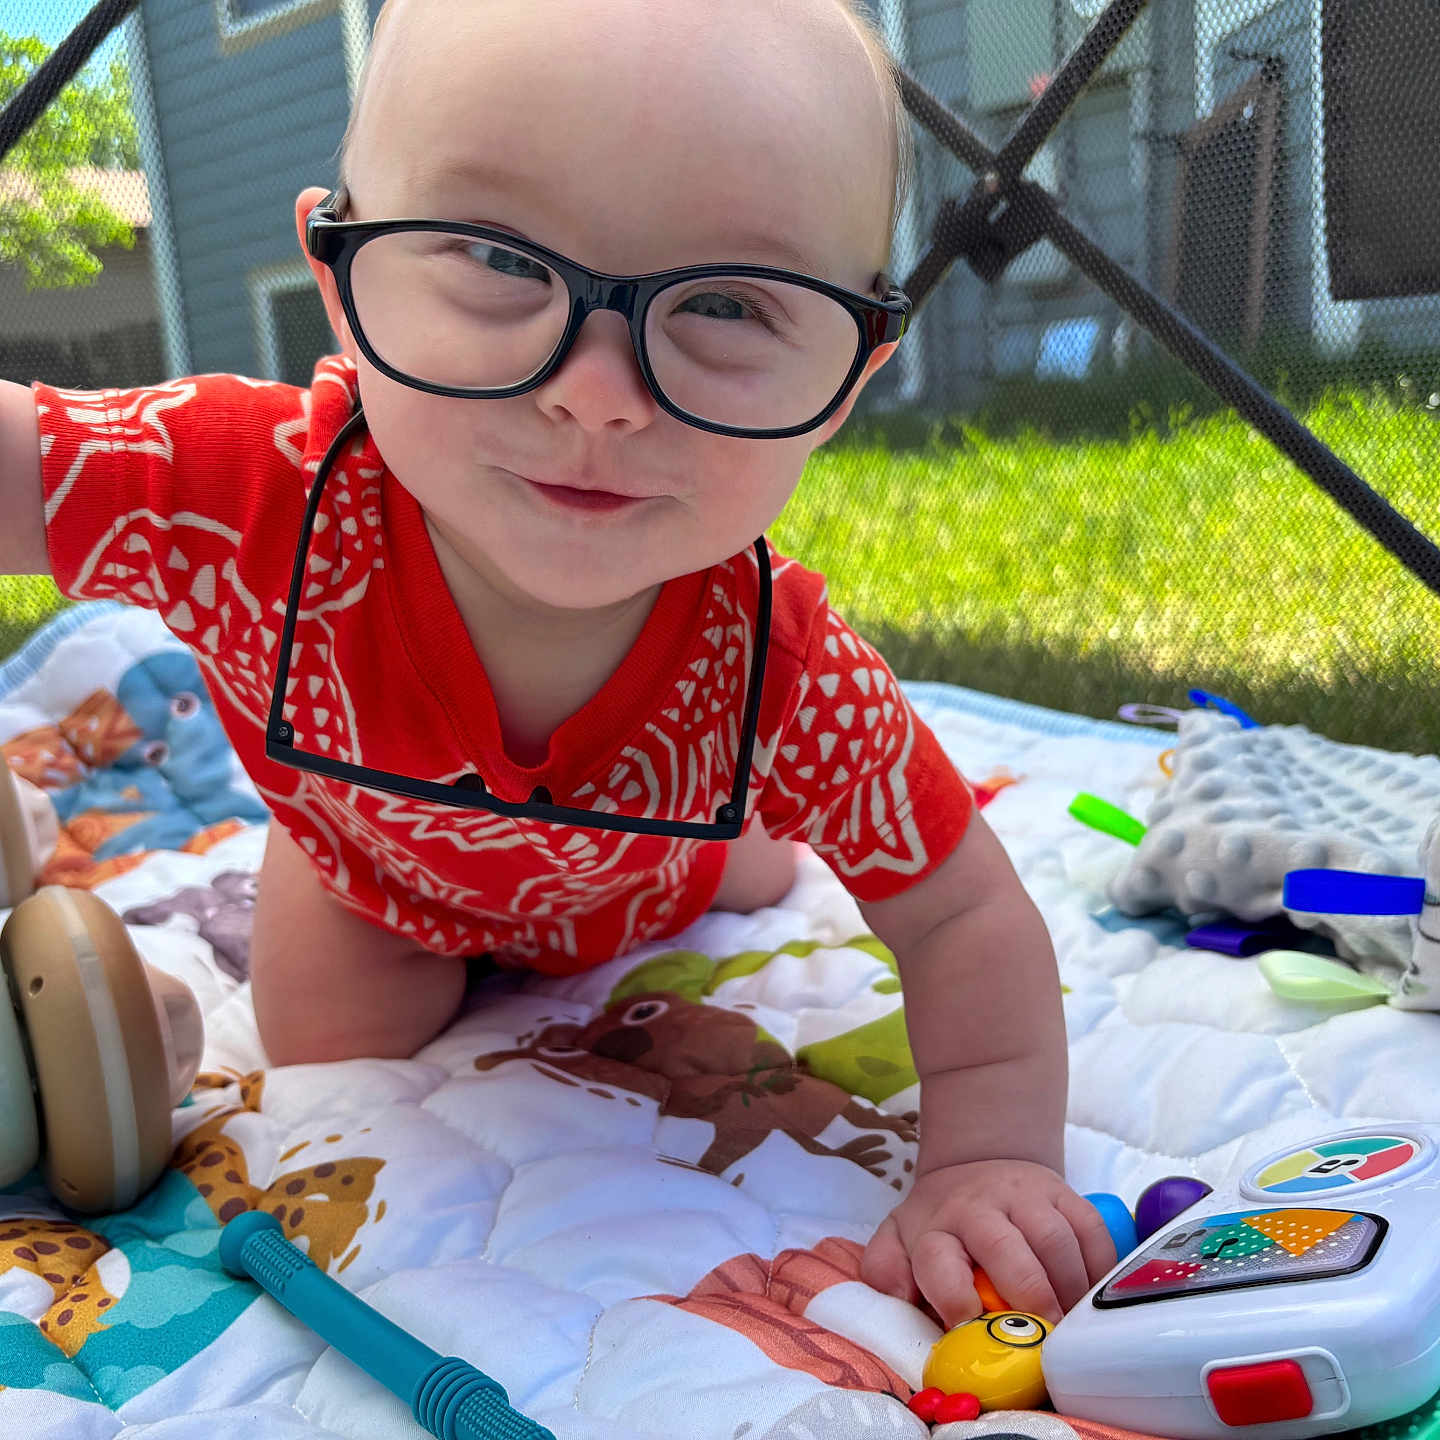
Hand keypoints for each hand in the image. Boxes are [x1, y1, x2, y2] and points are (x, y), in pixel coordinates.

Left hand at [861, 1158, 1116, 1328]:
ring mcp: (1025, 1196)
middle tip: (1045, 1337)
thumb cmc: (941, 1221)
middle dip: (1028, 1297)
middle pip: (1005, 1249)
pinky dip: (1098, 1268)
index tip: (972, 1328)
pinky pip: (1090, 1229)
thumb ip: (886, 1269)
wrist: (976, 1166)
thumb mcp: (900, 1239)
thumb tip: (895, 1294)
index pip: (938, 1260)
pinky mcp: (1063, 1193)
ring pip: (1053, 1239)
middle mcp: (979, 1207)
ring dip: (1068, 1289)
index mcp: (935, 1226)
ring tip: (1073, 1327)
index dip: (954, 1296)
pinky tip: (1093, 1298)